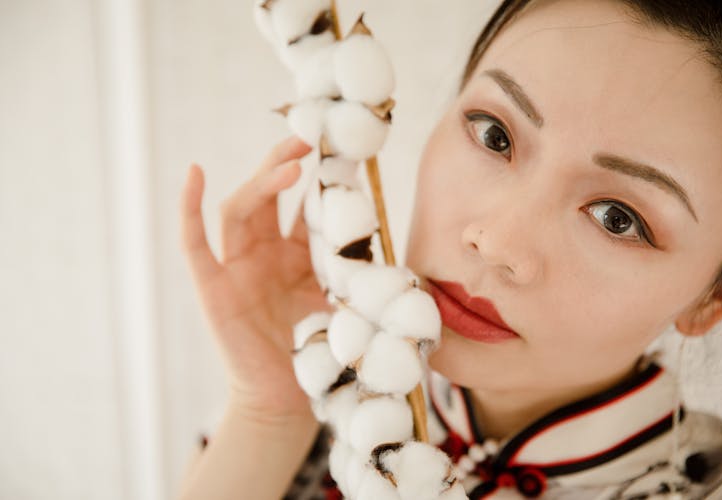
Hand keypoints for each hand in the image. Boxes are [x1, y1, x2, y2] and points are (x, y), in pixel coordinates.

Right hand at [180, 136, 331, 420]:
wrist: (290, 399)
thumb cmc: (320, 352)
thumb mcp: (344, 301)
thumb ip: (359, 272)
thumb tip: (400, 250)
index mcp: (295, 256)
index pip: (302, 207)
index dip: (315, 180)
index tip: (337, 150)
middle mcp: (263, 254)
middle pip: (266, 196)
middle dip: (284, 166)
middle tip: (308, 142)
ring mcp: (235, 268)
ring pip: (240, 210)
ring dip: (261, 182)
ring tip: (291, 164)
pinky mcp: (213, 287)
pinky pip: (195, 244)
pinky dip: (190, 208)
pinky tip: (196, 173)